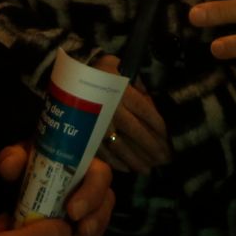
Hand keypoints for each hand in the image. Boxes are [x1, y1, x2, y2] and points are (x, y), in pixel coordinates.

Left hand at [0, 142, 112, 235]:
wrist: (18, 185)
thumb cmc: (23, 166)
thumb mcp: (15, 159)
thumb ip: (12, 158)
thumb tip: (11, 167)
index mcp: (79, 163)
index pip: (99, 173)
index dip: (92, 192)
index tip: (72, 210)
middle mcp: (89, 183)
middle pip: (106, 198)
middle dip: (96, 216)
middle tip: (79, 230)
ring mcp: (89, 205)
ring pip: (102, 218)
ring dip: (93, 233)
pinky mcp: (83, 223)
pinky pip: (93, 234)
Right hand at [92, 55, 170, 172]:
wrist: (67, 76)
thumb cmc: (97, 70)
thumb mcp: (118, 65)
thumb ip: (136, 81)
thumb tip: (150, 97)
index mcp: (121, 91)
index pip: (145, 110)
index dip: (158, 125)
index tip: (169, 137)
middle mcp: (111, 110)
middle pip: (135, 131)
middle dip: (152, 147)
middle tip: (165, 159)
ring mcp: (97, 125)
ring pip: (120, 146)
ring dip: (136, 159)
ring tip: (149, 169)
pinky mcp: (86, 134)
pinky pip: (102, 152)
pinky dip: (116, 163)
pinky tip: (128, 169)